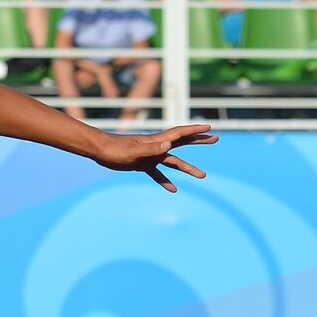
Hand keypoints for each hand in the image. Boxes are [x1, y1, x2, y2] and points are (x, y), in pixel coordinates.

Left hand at [93, 123, 216, 192]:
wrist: (101, 151)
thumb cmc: (116, 149)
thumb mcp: (135, 151)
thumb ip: (152, 148)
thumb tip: (169, 145)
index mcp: (157, 141)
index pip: (180, 134)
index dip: (195, 130)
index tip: (209, 127)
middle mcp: (157, 147)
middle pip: (182, 143)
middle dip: (198, 140)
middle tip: (215, 138)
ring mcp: (150, 156)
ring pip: (173, 162)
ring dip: (187, 168)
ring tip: (203, 175)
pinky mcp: (142, 164)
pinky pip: (157, 174)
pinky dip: (165, 180)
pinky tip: (173, 189)